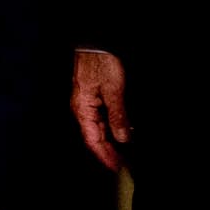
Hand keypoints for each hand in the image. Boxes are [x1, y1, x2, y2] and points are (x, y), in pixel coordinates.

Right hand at [71, 49, 129, 170]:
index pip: (92, 141)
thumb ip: (118, 115)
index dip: (104, 156)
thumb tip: (122, 137)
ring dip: (112, 140)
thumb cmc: (100, 61)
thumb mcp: (113, 89)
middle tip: (125, 164)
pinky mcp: (95, 96)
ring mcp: (88, 103)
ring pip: (99, 128)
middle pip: (95, 137)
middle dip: (109, 152)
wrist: (97, 41)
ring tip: (126, 152)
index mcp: (82, 110)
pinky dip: (112, 126)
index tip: (116, 168)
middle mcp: (83, 109)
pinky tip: (123, 131)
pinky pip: (102, 118)